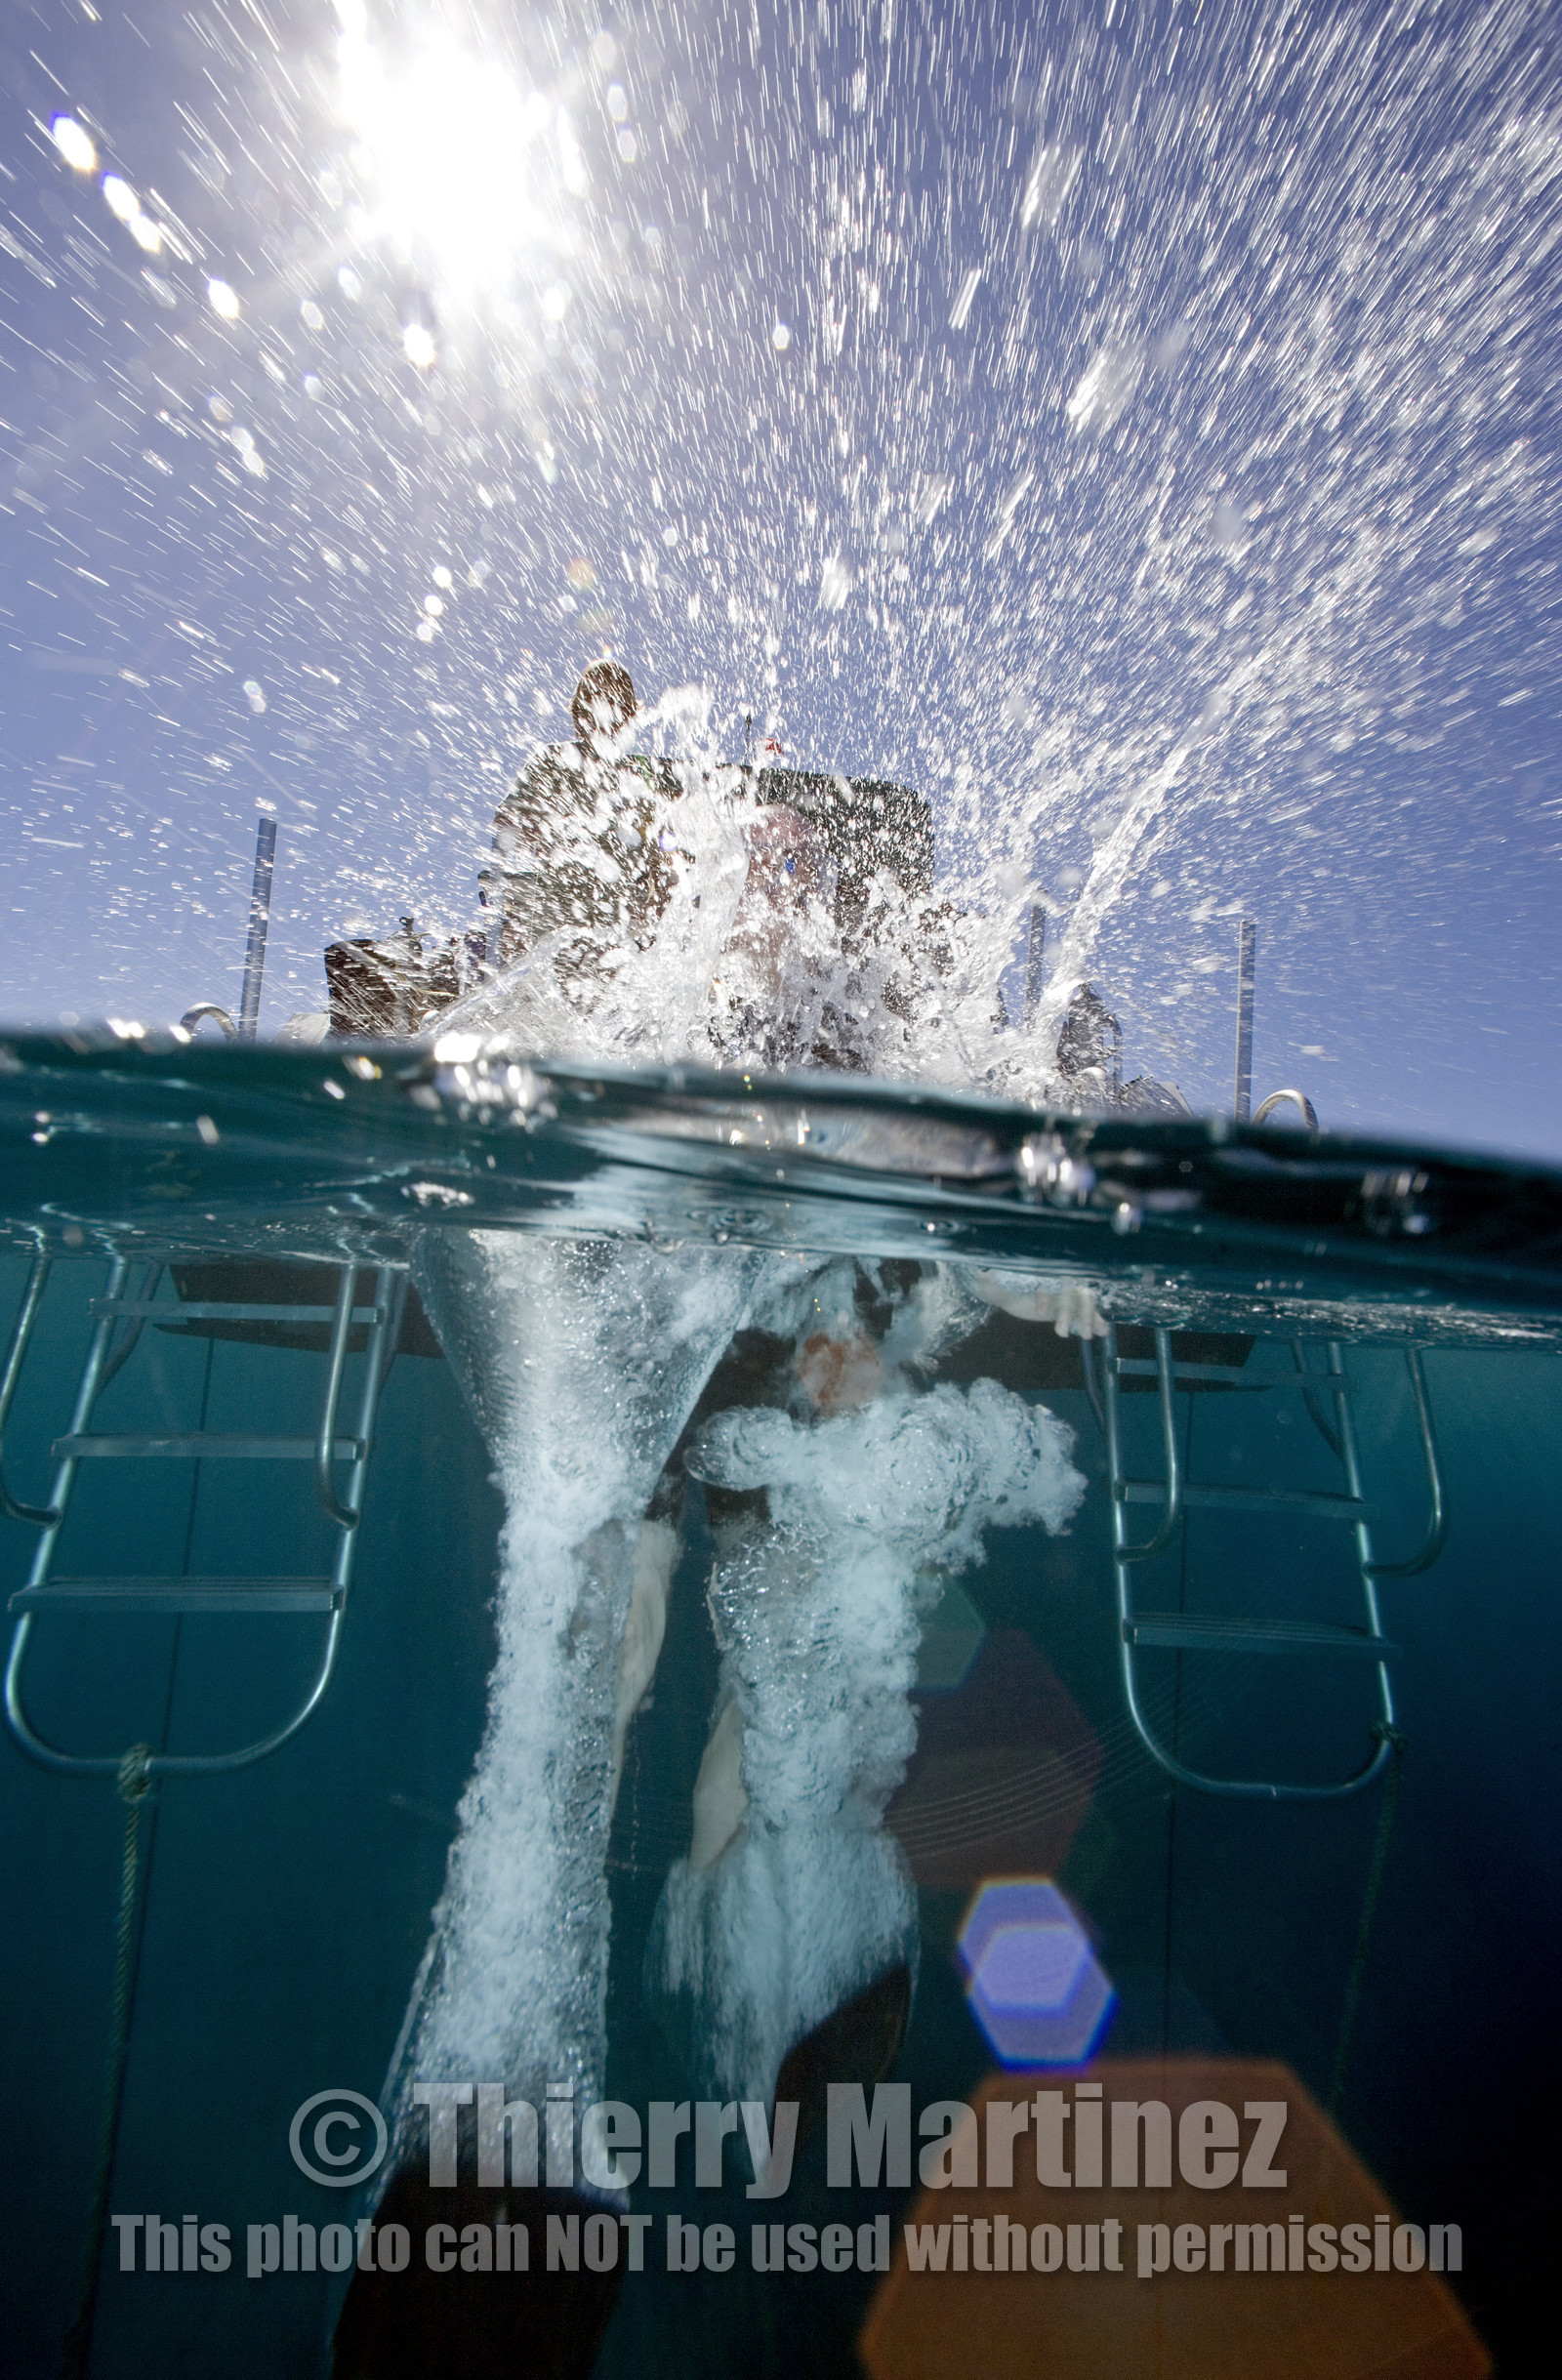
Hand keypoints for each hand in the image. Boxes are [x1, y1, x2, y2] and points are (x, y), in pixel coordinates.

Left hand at [974, 1270, 1108, 1338]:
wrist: (1010, 1292)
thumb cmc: (1001, 1285)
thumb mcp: (994, 1285)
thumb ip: (990, 1281)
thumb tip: (983, 1274)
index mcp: (1039, 1273)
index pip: (1047, 1281)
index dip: (1045, 1295)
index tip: (1040, 1310)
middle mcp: (1055, 1280)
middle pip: (1069, 1292)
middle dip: (1068, 1310)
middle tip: (1062, 1331)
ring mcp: (1065, 1293)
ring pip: (1082, 1301)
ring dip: (1087, 1317)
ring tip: (1087, 1335)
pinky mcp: (1070, 1306)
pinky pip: (1086, 1311)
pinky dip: (1096, 1320)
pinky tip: (1104, 1331)